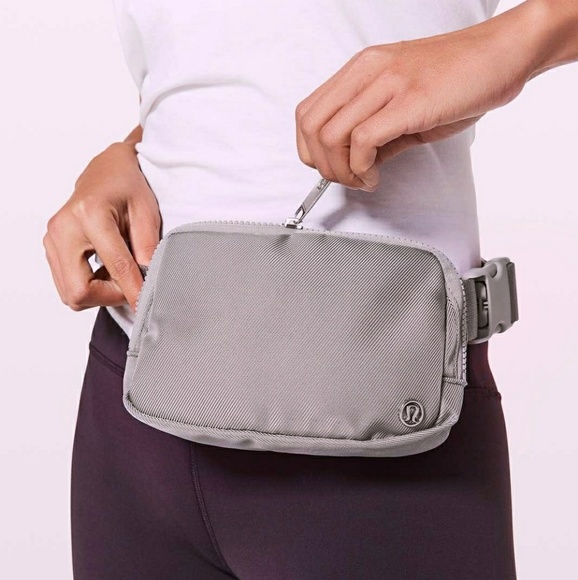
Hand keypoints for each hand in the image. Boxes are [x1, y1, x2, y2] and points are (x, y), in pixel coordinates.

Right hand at [43, 141, 160, 311]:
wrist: (107, 171)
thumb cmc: (128, 187)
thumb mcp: (147, 212)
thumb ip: (149, 247)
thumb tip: (147, 281)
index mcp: (90, 214)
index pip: (114, 266)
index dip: (132, 290)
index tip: (144, 306)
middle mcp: (64, 228)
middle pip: (79, 290)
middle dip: (109, 296)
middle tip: (131, 284)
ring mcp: (53, 239)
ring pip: (71, 293)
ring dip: (100, 292)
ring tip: (119, 272)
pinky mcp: (51, 247)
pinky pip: (67, 285)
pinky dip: (90, 286)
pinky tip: (105, 269)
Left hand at [295, 2, 549, 190]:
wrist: (503, 53)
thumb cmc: (458, 76)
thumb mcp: (404, 102)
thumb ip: (377, 131)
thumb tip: (357, 164)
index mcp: (361, 69)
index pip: (308, 113)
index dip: (309, 150)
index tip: (330, 168)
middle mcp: (367, 71)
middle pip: (310, 126)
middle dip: (321, 165)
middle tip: (345, 179)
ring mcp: (387, 83)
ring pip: (330, 135)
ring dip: (340, 171)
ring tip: (363, 179)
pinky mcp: (409, 102)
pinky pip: (362, 140)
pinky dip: (361, 168)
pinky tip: (374, 176)